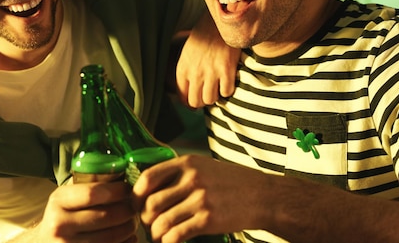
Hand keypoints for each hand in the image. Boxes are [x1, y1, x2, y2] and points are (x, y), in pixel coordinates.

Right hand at [33, 181, 138, 242]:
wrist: (44, 242)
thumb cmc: (63, 215)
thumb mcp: (67, 196)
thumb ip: (89, 184)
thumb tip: (123, 172)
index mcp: (58, 201)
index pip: (93, 193)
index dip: (117, 190)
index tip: (129, 188)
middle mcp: (60, 224)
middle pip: (106, 216)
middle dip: (127, 210)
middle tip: (135, 205)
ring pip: (111, 236)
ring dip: (129, 227)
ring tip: (132, 220)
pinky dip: (125, 242)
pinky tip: (127, 236)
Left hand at [132, 154, 266, 242]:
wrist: (262, 196)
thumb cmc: (232, 181)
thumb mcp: (204, 166)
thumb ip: (179, 172)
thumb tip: (149, 185)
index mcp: (187, 163)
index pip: (148, 177)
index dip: (136, 194)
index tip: (137, 204)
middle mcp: (192, 179)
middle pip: (150, 203)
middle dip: (145, 218)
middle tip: (149, 223)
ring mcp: (200, 200)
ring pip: (160, 222)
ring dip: (155, 233)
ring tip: (160, 235)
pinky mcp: (207, 220)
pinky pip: (176, 235)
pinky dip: (168, 242)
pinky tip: (171, 242)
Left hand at [176, 12, 239, 107]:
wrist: (220, 20)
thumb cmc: (205, 35)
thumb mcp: (188, 51)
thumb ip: (187, 70)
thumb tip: (188, 91)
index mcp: (183, 67)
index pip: (182, 96)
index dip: (188, 102)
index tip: (195, 101)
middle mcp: (195, 72)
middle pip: (195, 102)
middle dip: (202, 102)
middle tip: (208, 95)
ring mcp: (211, 72)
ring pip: (210, 100)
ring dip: (215, 96)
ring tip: (218, 88)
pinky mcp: (226, 70)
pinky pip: (226, 92)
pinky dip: (228, 90)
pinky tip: (228, 82)